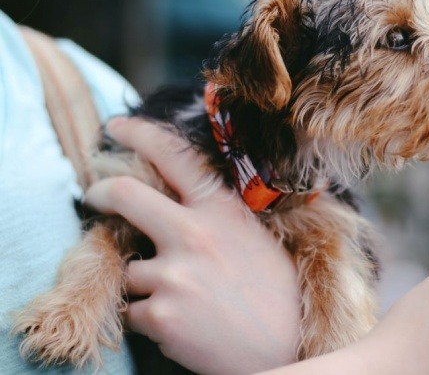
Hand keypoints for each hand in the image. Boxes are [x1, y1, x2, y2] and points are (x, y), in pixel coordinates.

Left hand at [85, 117, 300, 374]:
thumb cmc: (278, 292)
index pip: (174, 156)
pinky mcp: (161, 313)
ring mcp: (174, 273)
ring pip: (129, 268)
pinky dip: (148, 319)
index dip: (139, 134)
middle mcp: (194, 233)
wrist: (287, 348)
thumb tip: (176, 204)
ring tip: (183, 301)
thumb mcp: (254, 237)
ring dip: (144, 284)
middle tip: (94, 196)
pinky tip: (183, 325)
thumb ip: (216, 217)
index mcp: (222, 210)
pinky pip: (132, 311)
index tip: (116, 127)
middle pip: (125, 194)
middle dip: (100, 192)